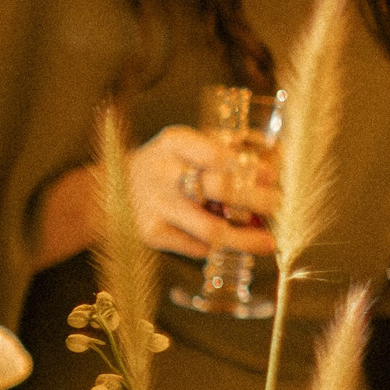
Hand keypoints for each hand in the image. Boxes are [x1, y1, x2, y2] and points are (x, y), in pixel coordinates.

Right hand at [128, 126, 279, 261]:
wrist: (112, 190)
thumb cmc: (165, 165)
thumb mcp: (186, 146)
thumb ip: (225, 149)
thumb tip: (272, 163)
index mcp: (174, 143)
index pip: (215, 154)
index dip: (246, 167)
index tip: (271, 176)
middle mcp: (162, 172)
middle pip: (219, 188)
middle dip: (255, 199)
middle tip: (277, 205)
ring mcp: (156, 206)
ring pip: (211, 228)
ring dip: (244, 238)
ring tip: (268, 242)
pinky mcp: (152, 233)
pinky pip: (195, 245)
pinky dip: (216, 246)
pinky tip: (229, 244)